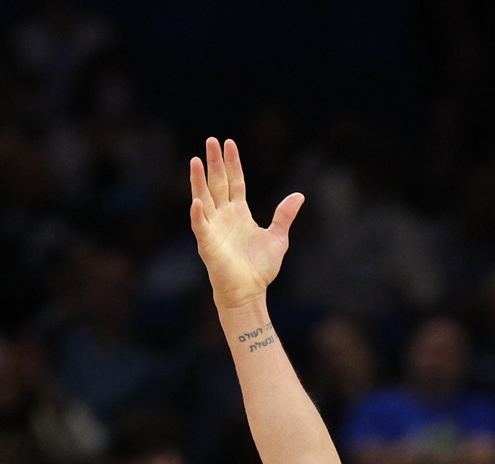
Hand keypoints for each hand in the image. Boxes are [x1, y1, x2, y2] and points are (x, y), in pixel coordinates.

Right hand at [189, 137, 303, 311]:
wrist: (250, 293)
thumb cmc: (260, 268)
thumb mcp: (278, 238)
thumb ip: (284, 216)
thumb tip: (299, 196)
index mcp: (239, 213)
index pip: (234, 182)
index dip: (232, 163)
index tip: (229, 143)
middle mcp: (223, 216)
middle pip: (217, 184)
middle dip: (214, 163)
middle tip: (211, 140)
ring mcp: (214, 229)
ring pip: (204, 199)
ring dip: (198, 181)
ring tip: (195, 160)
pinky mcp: (208, 245)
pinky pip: (201, 227)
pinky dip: (198, 215)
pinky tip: (196, 201)